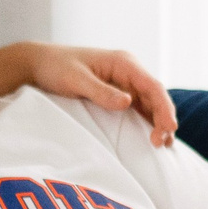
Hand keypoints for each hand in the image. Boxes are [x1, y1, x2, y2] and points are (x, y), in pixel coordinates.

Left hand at [0, 43, 176, 145]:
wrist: (38, 63)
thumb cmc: (56, 67)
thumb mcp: (76, 79)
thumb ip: (101, 91)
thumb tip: (128, 102)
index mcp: (124, 63)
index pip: (152, 86)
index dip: (164, 107)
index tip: (169, 127)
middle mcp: (129, 72)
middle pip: (155, 97)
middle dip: (163, 119)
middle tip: (162, 144)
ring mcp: (124, 84)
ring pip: (150, 105)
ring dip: (158, 124)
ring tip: (163, 146)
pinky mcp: (117, 95)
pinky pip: (138, 110)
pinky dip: (147, 123)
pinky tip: (153, 138)